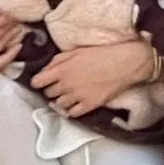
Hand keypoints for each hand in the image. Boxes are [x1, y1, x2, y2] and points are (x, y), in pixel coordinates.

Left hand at [30, 41, 155, 116]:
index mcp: (61, 69)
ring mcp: (77, 96)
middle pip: (48, 93)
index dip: (39, 81)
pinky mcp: (89, 105)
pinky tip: (77, 103)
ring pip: (59, 104)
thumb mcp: (77, 50)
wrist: (126, 63)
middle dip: (52, 89)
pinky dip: (72, 110)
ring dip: (62, 100)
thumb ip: (58, 60)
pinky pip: (72, 114)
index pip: (37, 82)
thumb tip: (45, 69)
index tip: (43, 81)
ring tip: (70, 94)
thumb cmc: (103, 54)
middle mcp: (66, 85)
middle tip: (61, 85)